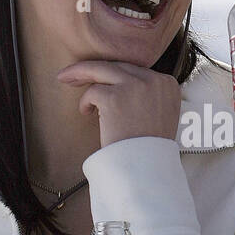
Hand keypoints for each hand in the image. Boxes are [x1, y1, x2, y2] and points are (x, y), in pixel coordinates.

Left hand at [56, 60, 181, 147]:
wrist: (145, 168)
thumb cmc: (149, 148)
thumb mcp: (161, 115)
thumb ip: (149, 95)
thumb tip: (123, 82)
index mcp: (168, 84)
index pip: (136, 70)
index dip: (116, 74)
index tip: (102, 78)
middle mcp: (154, 80)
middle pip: (118, 66)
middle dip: (94, 68)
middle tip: (74, 73)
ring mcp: (134, 86)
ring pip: (101, 69)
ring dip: (80, 73)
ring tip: (66, 79)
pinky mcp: (115, 97)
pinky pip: (93, 91)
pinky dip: (85, 102)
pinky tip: (87, 113)